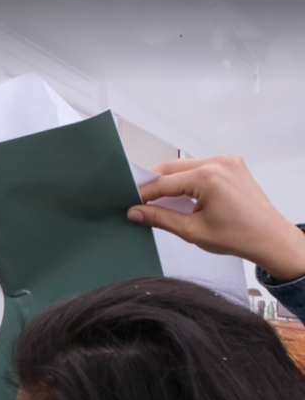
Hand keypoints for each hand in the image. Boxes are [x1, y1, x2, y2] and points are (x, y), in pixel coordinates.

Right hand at [127, 154, 304, 282]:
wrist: (269, 238)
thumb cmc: (239, 236)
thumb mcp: (191, 230)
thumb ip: (160, 218)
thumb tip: (136, 212)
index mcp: (208, 177)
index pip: (163, 182)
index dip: (143, 194)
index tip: (131, 204)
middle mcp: (218, 162)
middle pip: (171, 168)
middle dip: (154, 184)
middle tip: (140, 201)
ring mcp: (227, 161)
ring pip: (184, 166)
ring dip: (170, 180)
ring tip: (159, 200)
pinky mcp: (232, 164)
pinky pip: (200, 166)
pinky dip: (187, 178)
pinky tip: (181, 194)